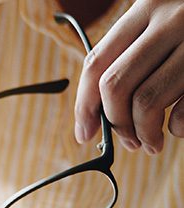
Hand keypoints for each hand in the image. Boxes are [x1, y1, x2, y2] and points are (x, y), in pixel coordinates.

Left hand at [74, 0, 183, 153]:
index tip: (84, 132)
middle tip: (125, 142)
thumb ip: (133, 54)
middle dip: (115, 123)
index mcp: (146, 8)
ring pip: (147, 102)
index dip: (84, 105)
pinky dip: (177, 127)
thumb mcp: (163, 20)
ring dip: (143, 133)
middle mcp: (170, 20)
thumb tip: (97, 113)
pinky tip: (177, 127)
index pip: (97, 64)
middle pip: (116, 86)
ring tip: (150, 143)